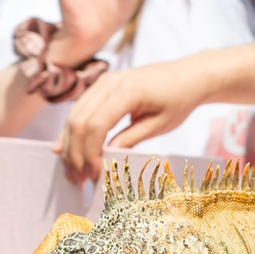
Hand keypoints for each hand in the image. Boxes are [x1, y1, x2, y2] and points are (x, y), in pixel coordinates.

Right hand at [57, 55, 218, 180]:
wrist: (189, 75)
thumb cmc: (179, 99)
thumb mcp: (159, 125)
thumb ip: (130, 140)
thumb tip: (105, 158)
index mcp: (128, 91)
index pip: (96, 125)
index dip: (90, 153)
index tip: (91, 175)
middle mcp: (110, 82)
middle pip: (79, 120)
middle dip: (75, 152)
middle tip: (77, 178)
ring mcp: (103, 81)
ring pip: (74, 115)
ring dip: (70, 144)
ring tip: (72, 169)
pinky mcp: (102, 85)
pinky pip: (80, 109)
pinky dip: (72, 130)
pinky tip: (66, 149)